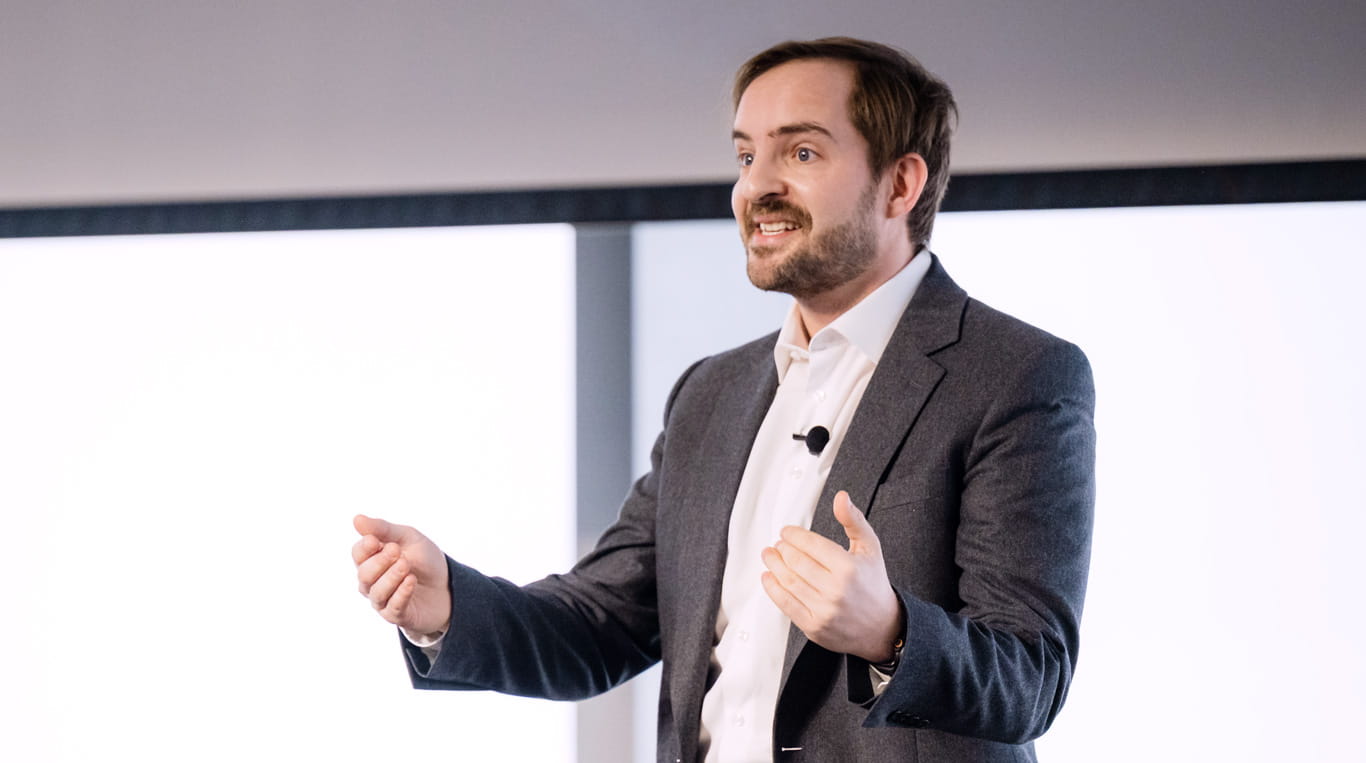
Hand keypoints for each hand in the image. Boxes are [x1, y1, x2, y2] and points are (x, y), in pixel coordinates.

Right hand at [352, 514, 450, 634]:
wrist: (449, 585)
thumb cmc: (425, 560)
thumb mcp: (408, 538)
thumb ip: (383, 529)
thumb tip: (356, 519)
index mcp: (372, 560)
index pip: (358, 554)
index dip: (365, 547)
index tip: (376, 540)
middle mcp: (372, 582)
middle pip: (364, 574)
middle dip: (379, 562)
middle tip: (397, 551)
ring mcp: (383, 600)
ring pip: (376, 592)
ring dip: (391, 577)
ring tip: (406, 565)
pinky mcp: (397, 616)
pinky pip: (392, 607)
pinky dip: (401, 593)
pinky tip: (411, 581)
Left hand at [760, 490, 902, 662]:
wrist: (882, 627)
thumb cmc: (873, 584)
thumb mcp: (870, 548)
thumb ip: (854, 520)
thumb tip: (841, 498)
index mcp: (849, 568)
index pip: (811, 544)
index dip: (793, 535)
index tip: (787, 531)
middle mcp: (836, 590)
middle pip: (796, 562)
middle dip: (782, 549)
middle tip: (778, 544)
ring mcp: (824, 610)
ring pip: (788, 581)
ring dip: (773, 565)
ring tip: (769, 556)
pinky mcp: (815, 627)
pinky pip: (786, 605)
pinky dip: (773, 589)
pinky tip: (769, 577)